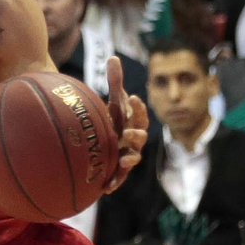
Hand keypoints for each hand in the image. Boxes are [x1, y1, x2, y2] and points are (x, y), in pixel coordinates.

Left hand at [102, 57, 148, 192]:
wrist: (104, 135)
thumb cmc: (113, 116)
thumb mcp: (113, 98)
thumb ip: (115, 80)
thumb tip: (113, 57)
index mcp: (133, 120)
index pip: (139, 113)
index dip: (137, 106)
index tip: (131, 97)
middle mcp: (133, 137)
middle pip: (139, 136)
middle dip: (136, 134)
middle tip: (127, 132)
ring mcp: (127, 153)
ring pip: (133, 157)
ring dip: (130, 158)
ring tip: (124, 159)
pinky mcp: (118, 167)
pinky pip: (120, 176)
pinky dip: (115, 181)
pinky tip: (106, 188)